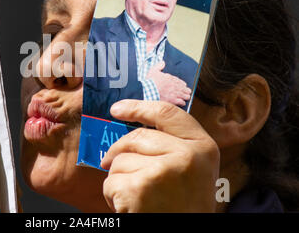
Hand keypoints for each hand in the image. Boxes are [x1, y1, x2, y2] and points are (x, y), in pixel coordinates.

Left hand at [101, 100, 219, 212]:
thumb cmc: (183, 207)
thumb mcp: (191, 171)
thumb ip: (172, 146)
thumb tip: (131, 129)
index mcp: (203, 147)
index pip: (166, 113)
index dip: (138, 107)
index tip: (117, 109)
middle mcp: (187, 156)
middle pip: (135, 137)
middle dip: (121, 153)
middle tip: (125, 173)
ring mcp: (163, 171)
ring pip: (120, 160)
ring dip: (120, 180)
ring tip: (140, 198)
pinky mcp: (139, 188)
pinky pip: (111, 182)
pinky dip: (113, 197)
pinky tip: (132, 208)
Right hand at [146, 61, 190, 106]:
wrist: (148, 90)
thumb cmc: (150, 81)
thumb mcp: (153, 70)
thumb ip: (159, 66)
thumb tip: (163, 62)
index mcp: (171, 78)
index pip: (180, 81)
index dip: (182, 84)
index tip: (183, 85)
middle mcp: (174, 85)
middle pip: (184, 88)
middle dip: (186, 90)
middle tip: (187, 92)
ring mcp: (175, 93)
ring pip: (185, 95)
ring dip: (186, 96)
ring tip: (186, 97)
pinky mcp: (173, 100)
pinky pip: (182, 102)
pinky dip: (182, 102)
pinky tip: (182, 103)